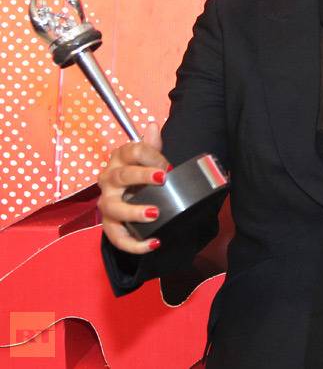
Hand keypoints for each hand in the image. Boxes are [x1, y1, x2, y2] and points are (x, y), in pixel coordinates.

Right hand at [97, 122, 171, 253]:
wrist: (126, 192)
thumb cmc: (138, 170)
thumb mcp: (145, 156)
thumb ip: (151, 144)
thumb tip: (153, 125)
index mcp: (119, 158)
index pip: (132, 151)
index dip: (151, 155)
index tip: (167, 166)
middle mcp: (108, 179)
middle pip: (121, 176)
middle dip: (141, 176)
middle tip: (163, 179)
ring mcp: (107, 202)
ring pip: (113, 208)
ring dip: (133, 211)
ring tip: (154, 213)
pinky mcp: (109, 224)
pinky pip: (117, 237)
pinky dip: (134, 244)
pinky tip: (153, 243)